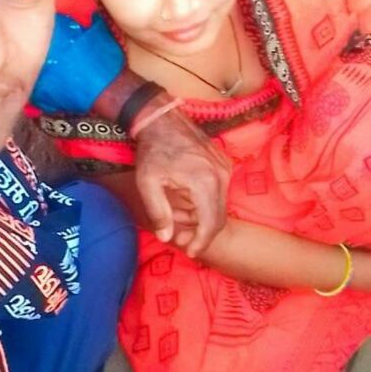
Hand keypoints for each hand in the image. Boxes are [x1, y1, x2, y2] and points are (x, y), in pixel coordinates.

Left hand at [133, 100, 229, 256]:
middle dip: (200, 232)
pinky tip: (184, 199)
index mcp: (204, 181)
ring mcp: (225, 168)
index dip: (201, 243)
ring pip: (219, 205)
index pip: (211, 223)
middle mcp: (221, 175)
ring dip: (201, 216)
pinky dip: (205, 202)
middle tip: (180, 237)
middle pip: (218, 217)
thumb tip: (166, 238)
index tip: (189, 252)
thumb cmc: (152, 150)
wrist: (161, 119)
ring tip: (176, 213)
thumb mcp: (148, 182)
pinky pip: (219, 192)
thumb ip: (158, 212)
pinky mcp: (223, 163)